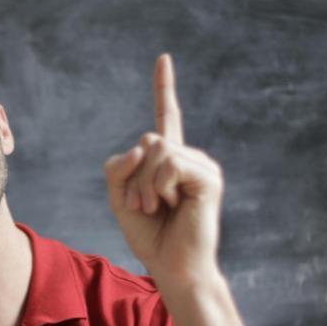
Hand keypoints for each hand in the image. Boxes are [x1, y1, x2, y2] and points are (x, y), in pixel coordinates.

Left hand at [104, 54, 223, 286]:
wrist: (173, 267)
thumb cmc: (150, 236)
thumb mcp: (120, 199)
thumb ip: (119, 168)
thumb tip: (143, 144)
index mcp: (169, 161)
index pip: (165, 118)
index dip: (164, 88)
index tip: (163, 58)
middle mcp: (188, 157)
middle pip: (146, 141)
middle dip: (133, 177)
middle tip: (144, 206)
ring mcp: (201, 165)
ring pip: (155, 150)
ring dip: (144, 185)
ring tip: (157, 208)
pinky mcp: (208, 177)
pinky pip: (169, 163)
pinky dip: (159, 186)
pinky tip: (172, 204)